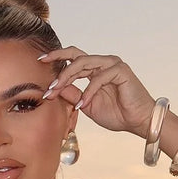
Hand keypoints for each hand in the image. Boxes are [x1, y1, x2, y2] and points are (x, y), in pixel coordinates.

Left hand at [40, 47, 155, 136]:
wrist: (138, 122)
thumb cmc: (116, 114)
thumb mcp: (86, 106)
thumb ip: (72, 95)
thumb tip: (54, 89)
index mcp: (95, 70)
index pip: (72, 58)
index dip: (56, 57)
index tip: (39, 60)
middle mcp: (103, 63)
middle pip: (75, 56)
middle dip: (57, 65)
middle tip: (45, 79)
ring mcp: (112, 64)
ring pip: (84, 63)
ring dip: (67, 77)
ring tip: (56, 91)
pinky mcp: (121, 70)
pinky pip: (99, 77)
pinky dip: (88, 91)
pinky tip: (82, 104)